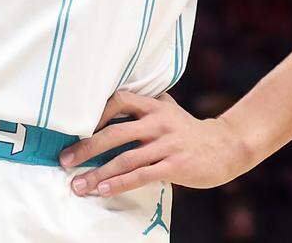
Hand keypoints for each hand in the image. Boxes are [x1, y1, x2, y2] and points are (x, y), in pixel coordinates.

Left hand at [58, 90, 252, 196]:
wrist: (227, 146)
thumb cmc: (189, 129)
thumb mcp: (168, 109)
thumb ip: (145, 104)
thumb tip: (111, 100)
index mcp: (154, 105)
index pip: (119, 100)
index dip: (95, 113)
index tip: (74, 127)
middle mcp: (158, 122)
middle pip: (114, 133)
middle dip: (85, 148)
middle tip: (64, 161)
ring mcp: (166, 144)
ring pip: (125, 159)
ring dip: (97, 174)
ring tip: (78, 186)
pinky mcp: (175, 166)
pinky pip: (141, 176)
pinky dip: (119, 184)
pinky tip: (103, 190)